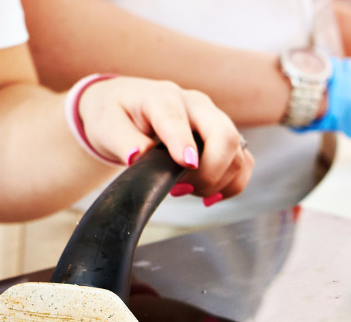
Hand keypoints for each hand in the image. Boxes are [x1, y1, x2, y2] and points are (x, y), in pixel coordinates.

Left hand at [77, 77, 253, 204]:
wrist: (125, 107)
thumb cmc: (115, 115)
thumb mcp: (106, 125)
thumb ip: (122, 140)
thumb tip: (137, 156)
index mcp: (162, 97)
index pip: (178, 119)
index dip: (184, 142)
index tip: (186, 165)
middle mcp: (195, 105)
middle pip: (225, 135)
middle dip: (210, 171)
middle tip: (180, 190)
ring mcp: (213, 120)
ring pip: (238, 153)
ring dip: (217, 181)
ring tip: (184, 190)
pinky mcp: (223, 137)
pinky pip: (243, 163)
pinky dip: (231, 184)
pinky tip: (208, 195)